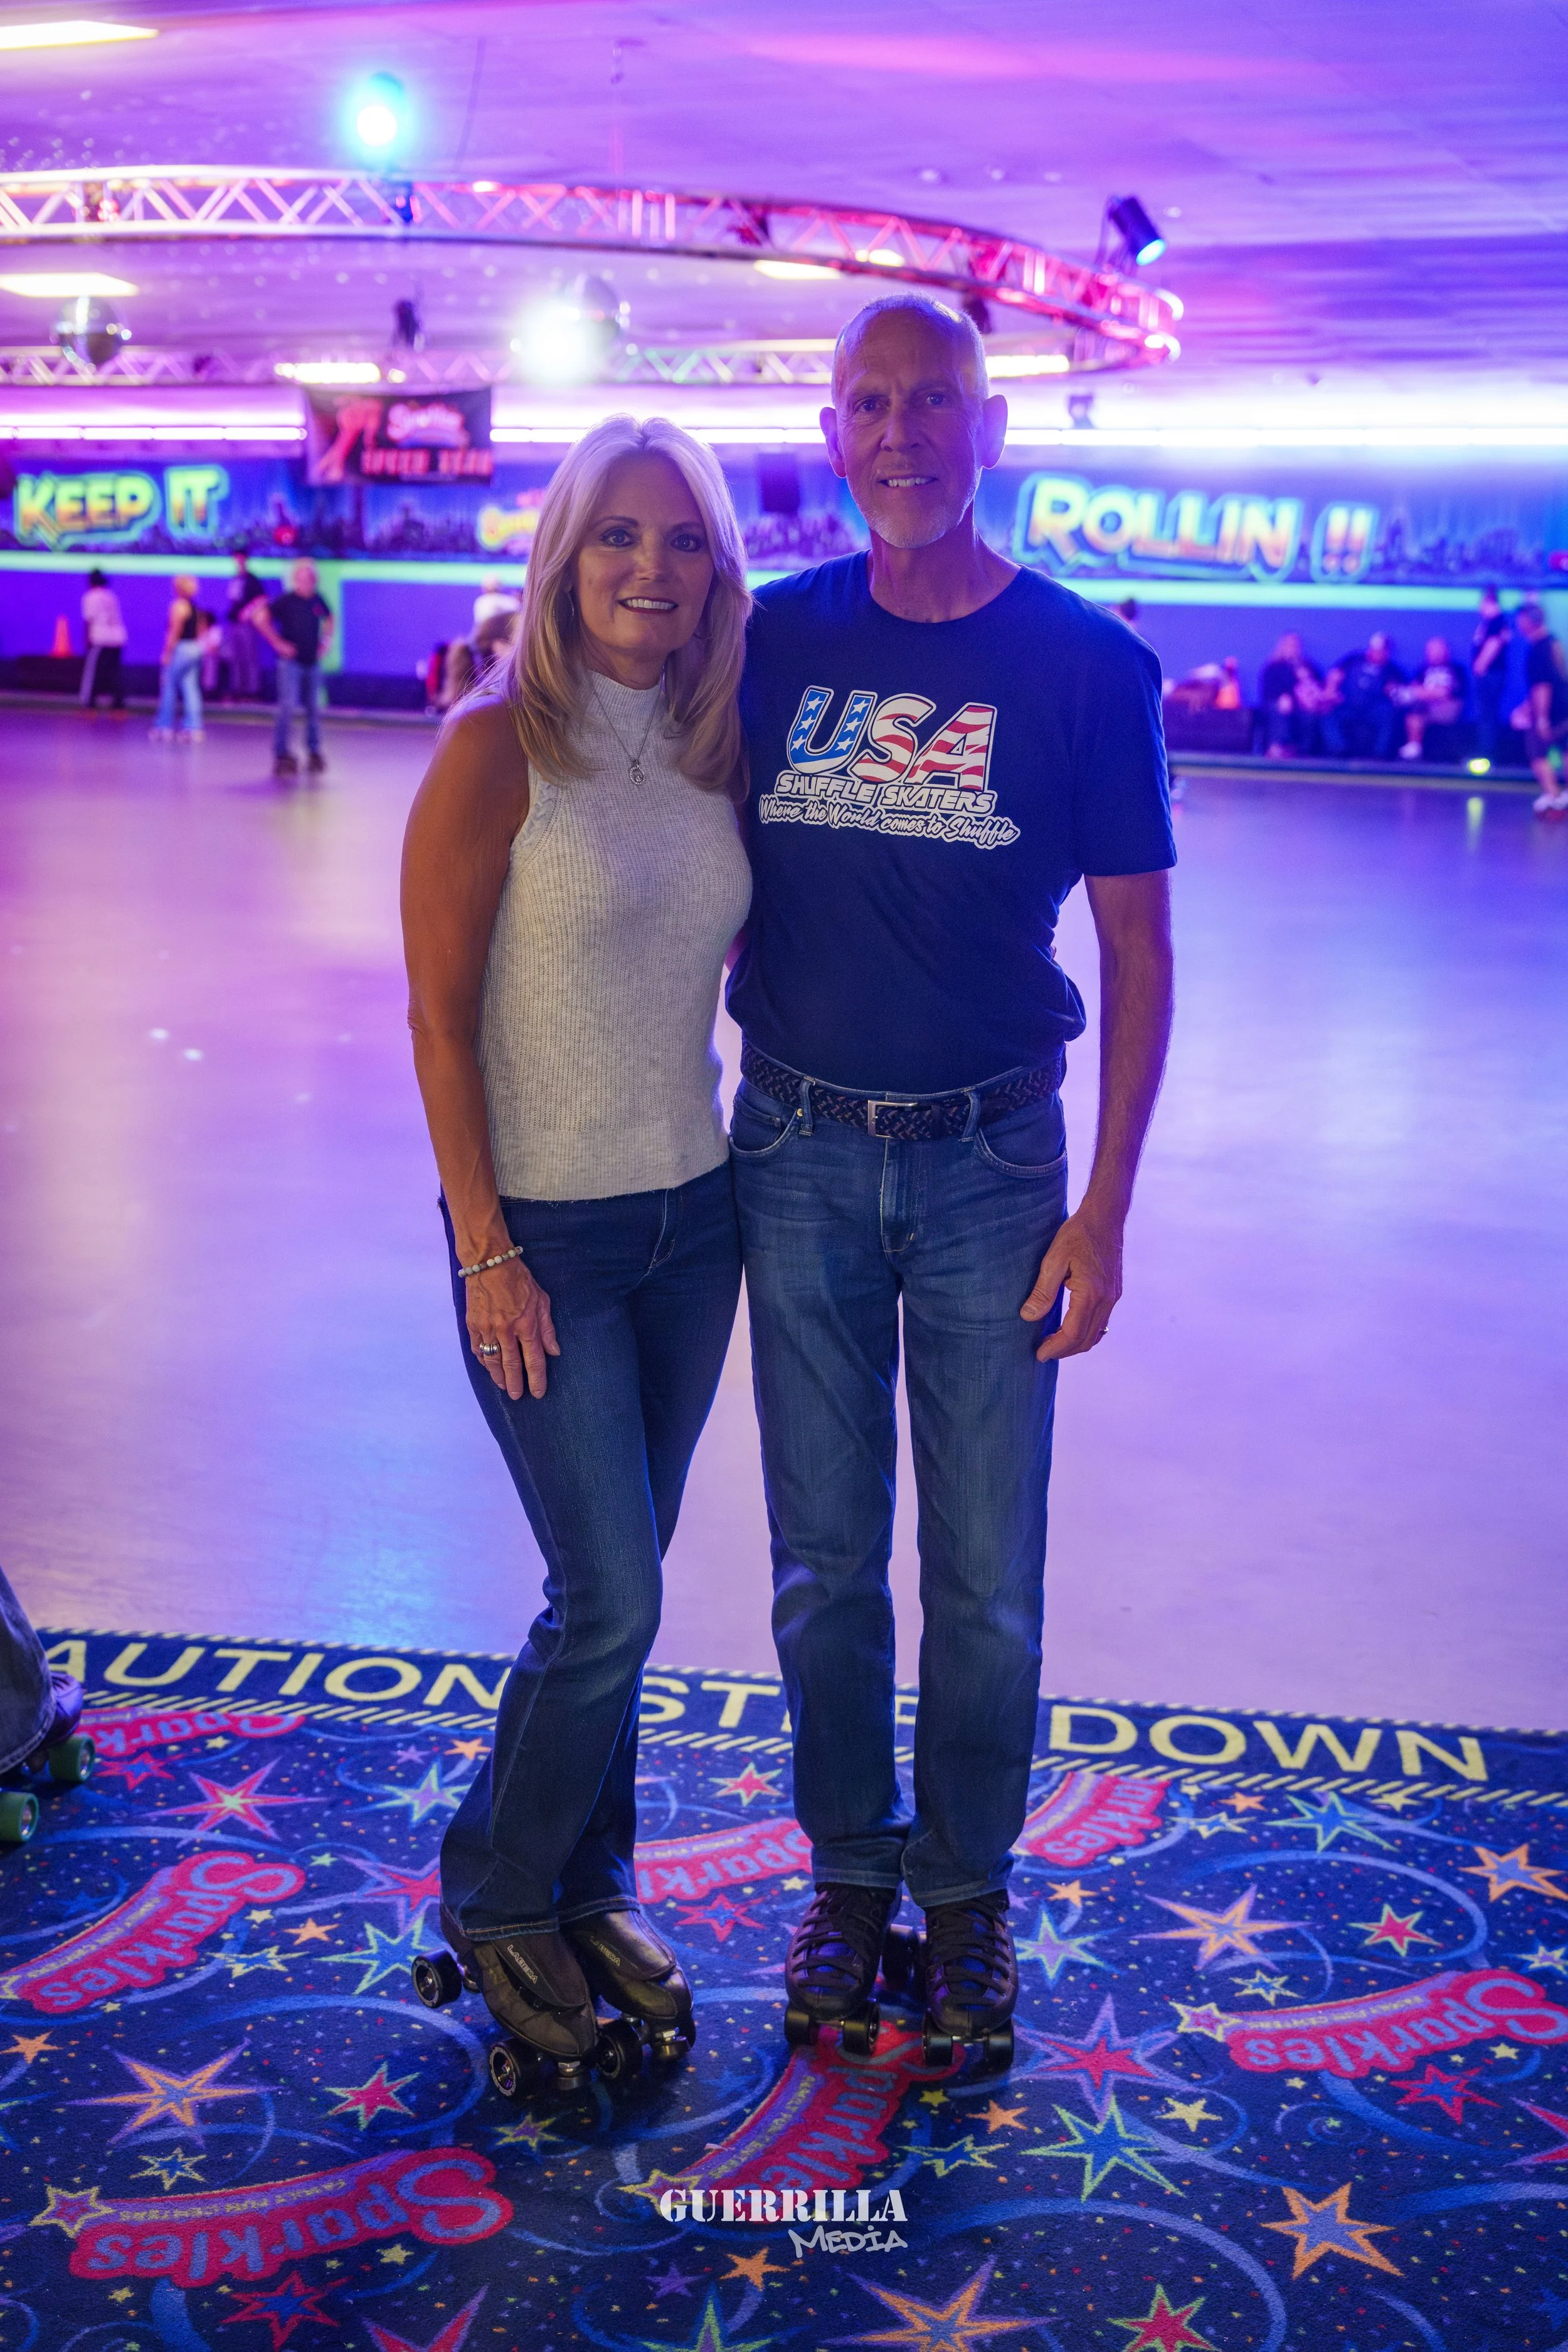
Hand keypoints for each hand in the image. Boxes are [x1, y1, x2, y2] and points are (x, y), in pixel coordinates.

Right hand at [466, 1257, 558, 1399]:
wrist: (489, 1262)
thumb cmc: (519, 1279)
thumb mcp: (541, 1300)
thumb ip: (547, 1328)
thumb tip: (554, 1352)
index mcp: (526, 1324)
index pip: (534, 1359)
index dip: (536, 1379)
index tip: (537, 1393)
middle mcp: (506, 1330)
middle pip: (511, 1365)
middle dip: (515, 1384)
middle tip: (517, 1396)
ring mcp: (487, 1328)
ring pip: (492, 1361)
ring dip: (498, 1376)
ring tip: (503, 1386)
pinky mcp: (472, 1324)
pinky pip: (477, 1349)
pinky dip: (483, 1361)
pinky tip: (488, 1367)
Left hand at [1020, 1205, 1123, 1360]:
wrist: (1105, 1217)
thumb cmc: (1078, 1233)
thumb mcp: (1054, 1259)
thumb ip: (1043, 1291)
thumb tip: (1029, 1316)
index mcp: (1091, 1293)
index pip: (1073, 1333)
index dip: (1055, 1348)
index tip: (1039, 1354)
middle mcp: (1107, 1300)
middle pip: (1087, 1339)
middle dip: (1064, 1351)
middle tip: (1043, 1353)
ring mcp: (1113, 1298)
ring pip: (1096, 1334)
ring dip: (1075, 1344)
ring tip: (1054, 1344)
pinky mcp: (1114, 1293)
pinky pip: (1102, 1323)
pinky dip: (1086, 1333)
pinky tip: (1071, 1330)